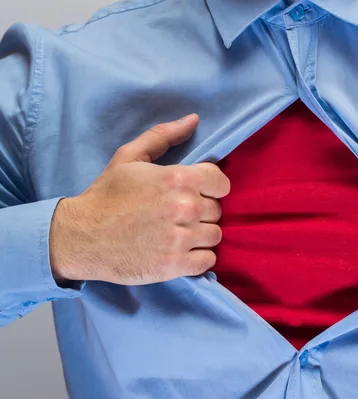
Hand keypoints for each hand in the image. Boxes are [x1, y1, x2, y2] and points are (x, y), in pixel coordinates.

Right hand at [49, 114, 229, 284]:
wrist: (81, 237)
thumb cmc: (107, 195)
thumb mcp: (129, 157)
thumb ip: (163, 136)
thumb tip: (194, 119)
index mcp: (178, 179)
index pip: (221, 183)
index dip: (210, 187)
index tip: (195, 192)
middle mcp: (185, 208)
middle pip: (217, 210)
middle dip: (201, 212)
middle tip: (178, 215)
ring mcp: (181, 238)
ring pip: (215, 236)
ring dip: (201, 235)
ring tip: (178, 233)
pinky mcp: (175, 265)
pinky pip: (208, 260)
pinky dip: (198, 258)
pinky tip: (180, 251)